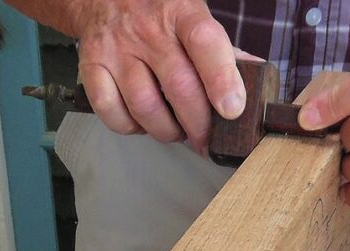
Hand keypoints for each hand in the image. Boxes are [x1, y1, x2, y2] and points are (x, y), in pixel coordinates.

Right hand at [70, 0, 250, 152]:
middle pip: (179, 87)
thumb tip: (257, 75)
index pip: (205, 43)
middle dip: (199, 124)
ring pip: (145, 106)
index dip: (221, 80)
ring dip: (167, 131)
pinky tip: (143, 122)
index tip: (232, 109)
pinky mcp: (92, 66)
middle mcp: (147, 29)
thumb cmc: (159, 15)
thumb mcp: (193, 18)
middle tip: (206, 139)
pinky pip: (111, 112)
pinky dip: (131, 128)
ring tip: (176, 131)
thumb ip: (222, 51)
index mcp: (182, 13)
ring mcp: (116, 48)